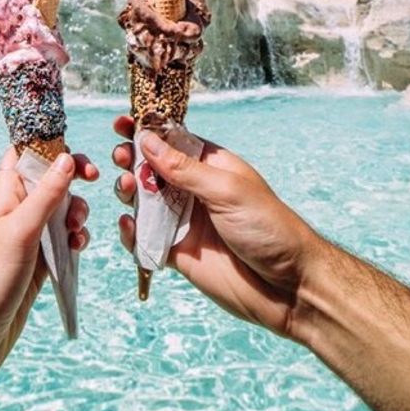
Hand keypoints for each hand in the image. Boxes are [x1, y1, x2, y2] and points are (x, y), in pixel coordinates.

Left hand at [0, 147, 97, 396]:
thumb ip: (46, 194)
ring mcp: (28, 238)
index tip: (75, 151)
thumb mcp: (21, 230)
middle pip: (50, 179)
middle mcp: (16, 211)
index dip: (50, 145)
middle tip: (92, 180)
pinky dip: (75, 239)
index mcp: (6, 193)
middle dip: (73, 179)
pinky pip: (63, 240)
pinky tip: (78, 248)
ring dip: (77, 212)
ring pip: (61, 210)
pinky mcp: (38, 263)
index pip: (25, 153)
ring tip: (78, 228)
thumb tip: (66, 157)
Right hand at [113, 116, 319, 337]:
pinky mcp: (177, 253)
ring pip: (144, 202)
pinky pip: (145, 239)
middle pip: (152, 170)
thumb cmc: (268, 227)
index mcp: (209, 166)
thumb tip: (147, 139)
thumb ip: (183, 169)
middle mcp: (194, 190)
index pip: (172, 141)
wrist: (288, 287)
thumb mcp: (227, 190)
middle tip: (121, 158)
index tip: (121, 123)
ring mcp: (184, 221)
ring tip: (126, 189)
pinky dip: (131, 233)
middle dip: (132, 160)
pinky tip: (128, 225)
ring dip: (128, 192)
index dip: (147, 131)